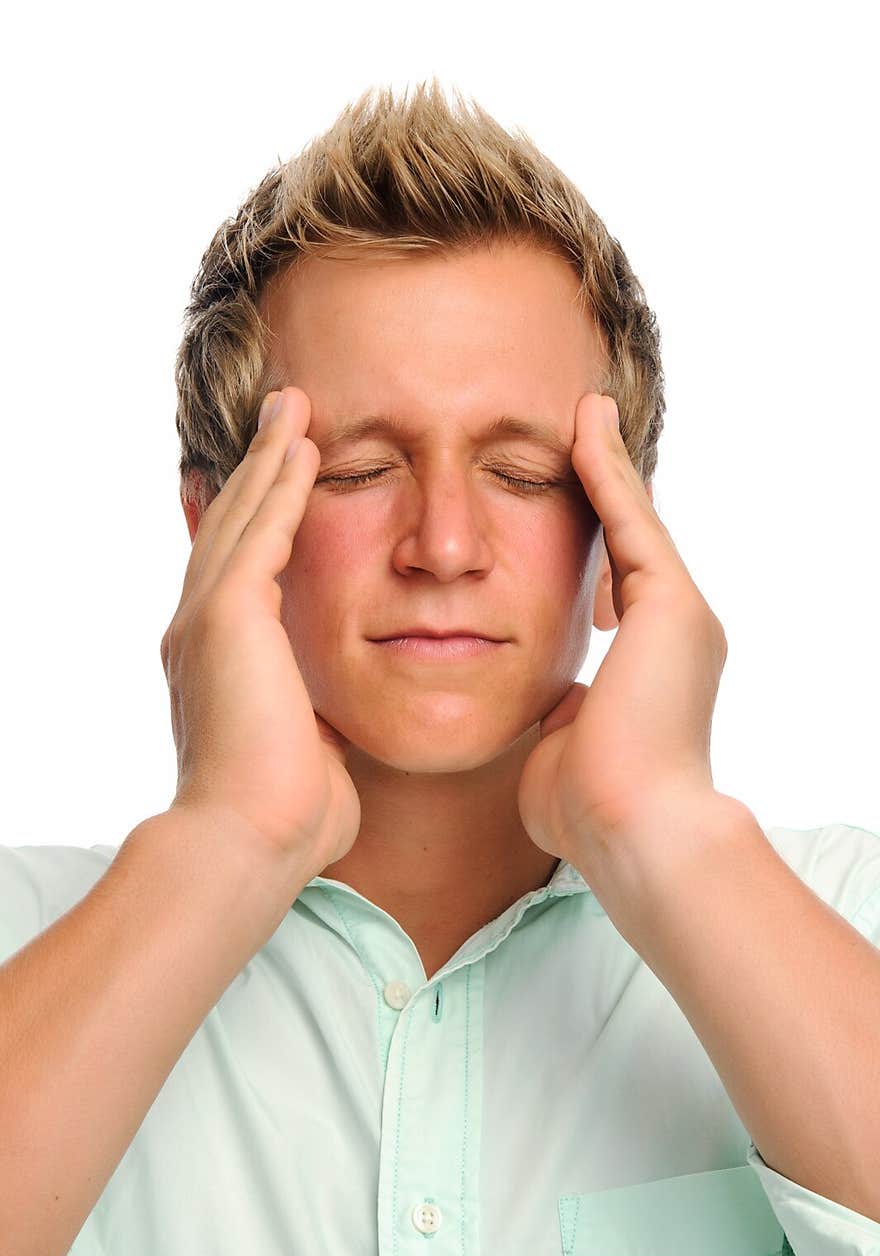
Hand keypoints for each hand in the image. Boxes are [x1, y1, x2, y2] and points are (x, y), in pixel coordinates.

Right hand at [160, 386, 360, 882]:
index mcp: (219, 663)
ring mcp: (208, 620)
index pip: (240, 572)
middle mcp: (201, 632)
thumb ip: (315, 728)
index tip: (279, 484)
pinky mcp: (229, 617)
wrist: (249, 843)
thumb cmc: (286, 819)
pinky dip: (284, 484)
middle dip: (261, 471)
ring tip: (294, 409)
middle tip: (283, 418)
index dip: (260, 522)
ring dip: (272, 460)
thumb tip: (336, 733)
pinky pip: (263, 532)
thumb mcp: (306, 755)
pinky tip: (305, 446)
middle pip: (235, 529)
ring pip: (245, 517)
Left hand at [517, 392, 727, 871]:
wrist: (630, 830)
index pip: (618, 584)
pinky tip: (582, 429)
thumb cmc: (588, 806)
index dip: (596, 537)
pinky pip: (631, 522)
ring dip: (606, 465)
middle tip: (583, 431)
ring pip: (636, 522)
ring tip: (583, 414)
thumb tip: (546, 715)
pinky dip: (605, 473)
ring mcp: (681, 616)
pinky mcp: (673, 604)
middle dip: (606, 488)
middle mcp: (677, 632)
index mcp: (653, 665)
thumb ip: (559, 716)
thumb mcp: (564, 744)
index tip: (567, 500)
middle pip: (633, 543)